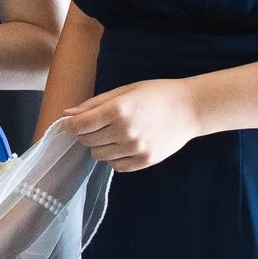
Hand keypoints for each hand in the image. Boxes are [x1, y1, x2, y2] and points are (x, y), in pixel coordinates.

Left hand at [58, 79, 200, 170]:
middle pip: (87, 141)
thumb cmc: (156, 94)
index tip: (69, 123)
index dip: (69, 125)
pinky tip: (123, 145)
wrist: (191, 108)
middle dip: (85, 133)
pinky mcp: (145, 161)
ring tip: (113, 134)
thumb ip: (93, 104)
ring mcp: (136, 149)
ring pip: (99, 155)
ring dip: (100, 146)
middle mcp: (125, 132)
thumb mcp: (123, 92)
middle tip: (97, 125)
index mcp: (117, 110)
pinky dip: (114, 158)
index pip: (79, 125)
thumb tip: (66, 115)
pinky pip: (116, 166)